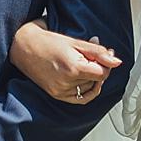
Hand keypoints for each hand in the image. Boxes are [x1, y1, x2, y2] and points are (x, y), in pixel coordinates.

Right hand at [7, 20, 121, 103]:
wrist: (24, 46)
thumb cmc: (48, 41)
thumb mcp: (76, 42)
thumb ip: (98, 52)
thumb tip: (117, 61)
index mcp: (73, 68)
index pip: (102, 73)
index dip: (107, 63)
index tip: (106, 54)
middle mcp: (67, 82)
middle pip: (96, 81)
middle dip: (98, 68)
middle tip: (93, 55)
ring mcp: (61, 91)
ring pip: (89, 89)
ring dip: (91, 78)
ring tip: (83, 63)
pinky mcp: (56, 95)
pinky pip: (79, 99)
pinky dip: (87, 91)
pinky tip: (87, 82)